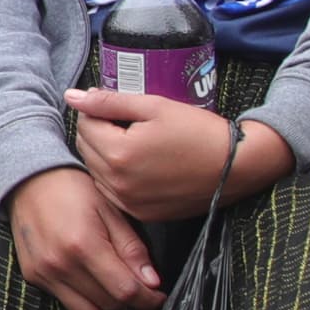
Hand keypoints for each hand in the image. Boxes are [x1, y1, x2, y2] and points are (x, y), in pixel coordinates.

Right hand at [7, 167, 162, 309]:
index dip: (149, 301)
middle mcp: (61, 265)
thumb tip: (152, 282)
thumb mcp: (110, 208)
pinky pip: (69, 307)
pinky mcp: (35, 278)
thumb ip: (131, 247)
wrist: (29, 180)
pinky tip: (107, 306)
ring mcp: (45, 274)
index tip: (161, 298)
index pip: (125, 290)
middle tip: (152, 308)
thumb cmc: (73, 188)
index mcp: (83, 244)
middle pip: (109, 306)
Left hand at [66, 93, 292, 222]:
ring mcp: (129, 202)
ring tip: (132, 141)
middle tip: (126, 123)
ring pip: (96, 171)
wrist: (236, 166)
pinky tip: (136, 164)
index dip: (98, 111)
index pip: (85, 125)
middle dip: (99, 132)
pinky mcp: (141, 214)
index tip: (118, 107)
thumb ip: (109, 101)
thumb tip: (72, 96)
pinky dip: (115, 176)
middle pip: (87, 149)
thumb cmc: (198, 131)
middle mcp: (118, 183)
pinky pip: (112, 192)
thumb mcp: (154, 106)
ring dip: (105, 154)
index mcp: (119, 154)